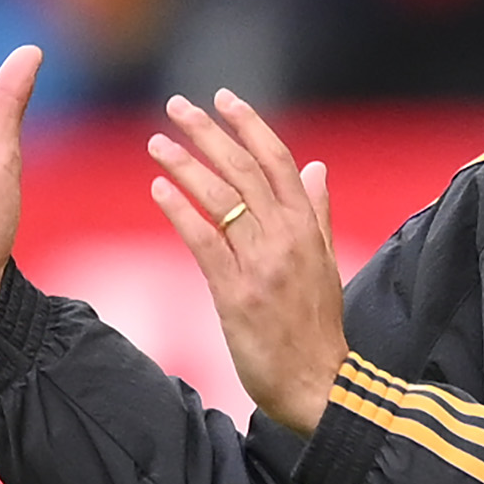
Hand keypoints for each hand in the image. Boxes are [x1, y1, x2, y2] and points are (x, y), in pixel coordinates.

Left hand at [147, 90, 344, 435]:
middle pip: (245, 171)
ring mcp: (262, 265)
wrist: (319, 384)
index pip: (279, 162)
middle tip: (177, 106)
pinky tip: (159, 190)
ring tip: (157, 142)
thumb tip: (317, 168)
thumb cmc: (318, 327)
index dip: (251, 126)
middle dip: (209, 134)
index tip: (224, 99)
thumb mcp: (326, 263)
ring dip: (187, 166)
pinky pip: (206, 243)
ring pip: (223, 200)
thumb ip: (317, 213)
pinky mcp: (237, 294)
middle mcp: (287, 239)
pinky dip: (182, 212)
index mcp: (307, 229)